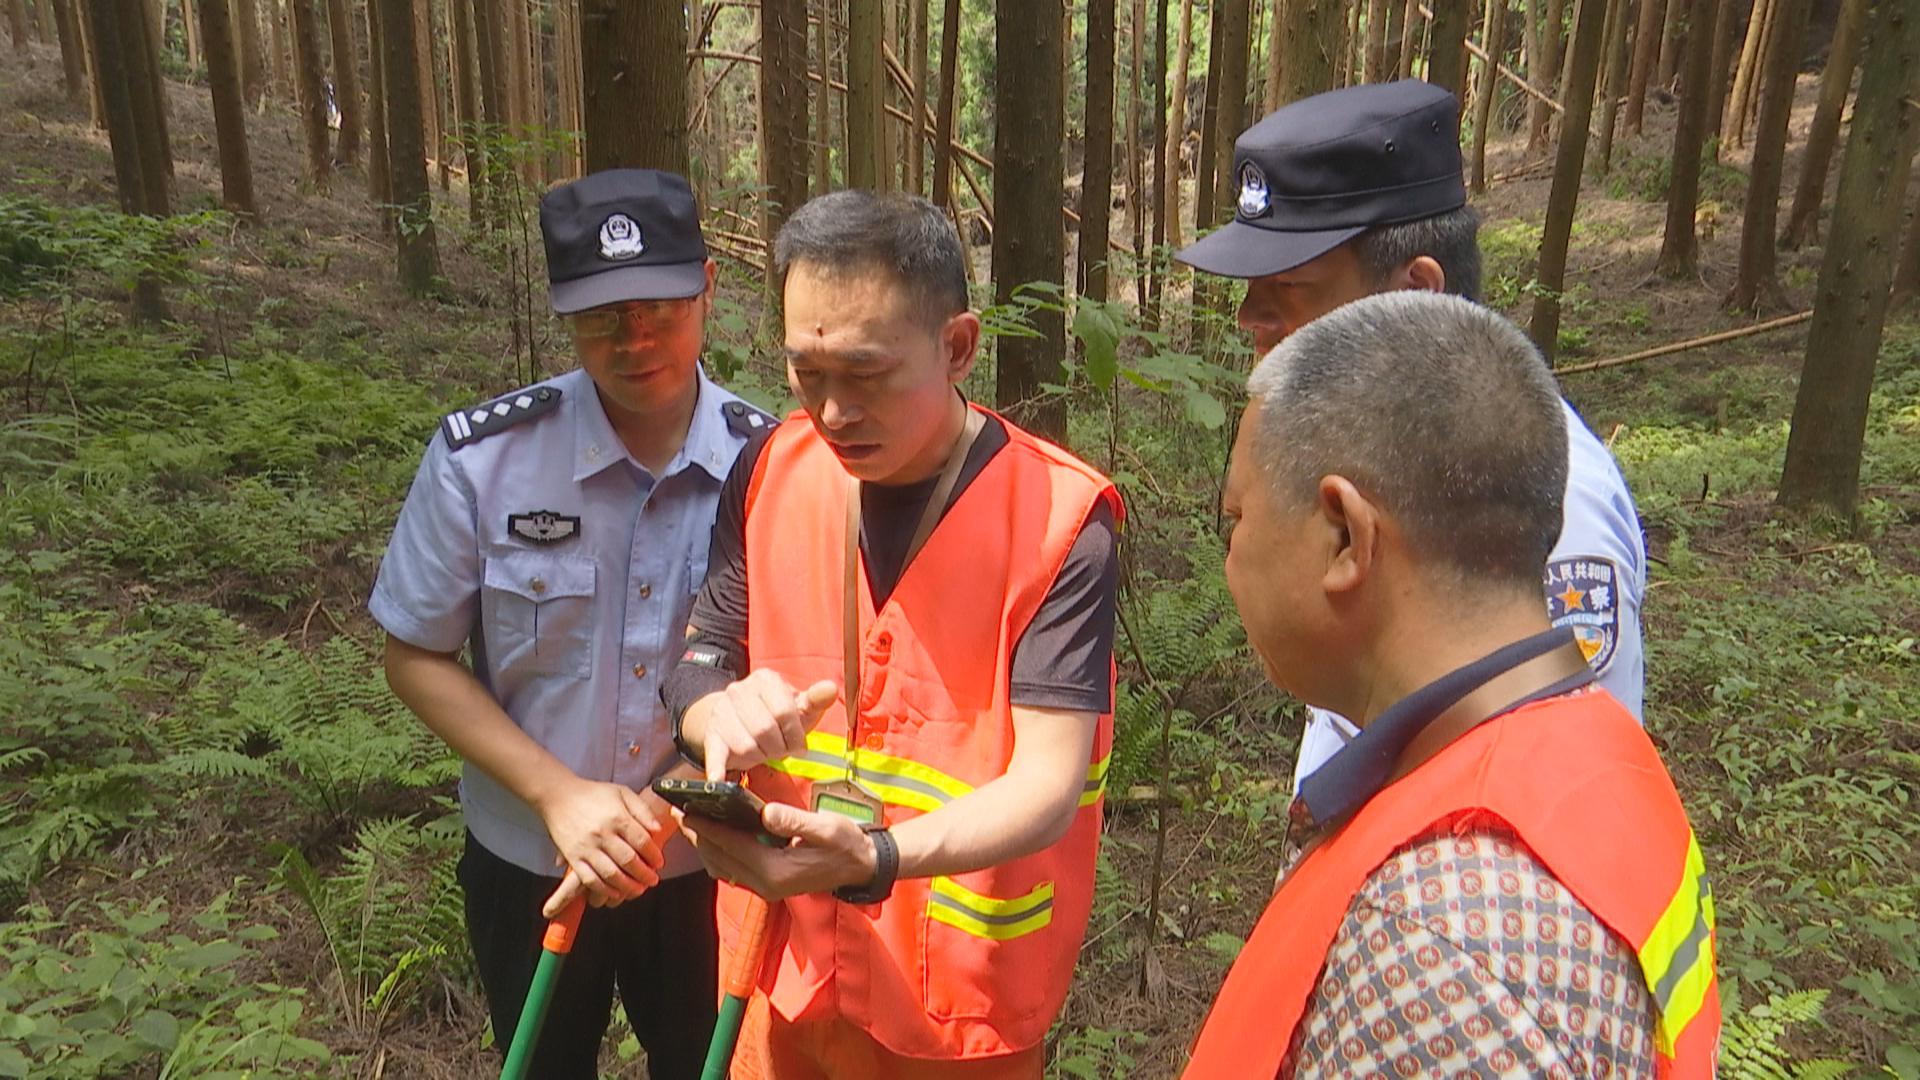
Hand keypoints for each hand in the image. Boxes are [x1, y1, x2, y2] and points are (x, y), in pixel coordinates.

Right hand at [536, 779, 667, 912]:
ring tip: (638, 890)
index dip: (654, 855)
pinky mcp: (573, 858)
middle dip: (644, 874)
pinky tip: (615, 892)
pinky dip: (604, 890)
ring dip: (628, 886)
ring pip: (611, 874)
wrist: (557, 797)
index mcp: (617, 817)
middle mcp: (602, 834)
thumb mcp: (622, 792)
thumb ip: (643, 810)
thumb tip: (658, 829)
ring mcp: (586, 847)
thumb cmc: (592, 794)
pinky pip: (589, 879)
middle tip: (652, 880)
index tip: (659, 863)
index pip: (642, 841)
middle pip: (628, 860)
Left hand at [677, 801, 877, 901]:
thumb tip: (766, 813)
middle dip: (698, 835)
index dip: (705, 827)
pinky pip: (733, 870)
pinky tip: (715, 836)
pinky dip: (719, 853)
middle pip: (719, 858)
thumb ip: (794, 821)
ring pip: (722, 866)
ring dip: (705, 845)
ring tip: (692, 821)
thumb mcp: (827, 828)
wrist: (861, 867)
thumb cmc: (846, 844)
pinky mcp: (768, 885)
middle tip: (679, 812)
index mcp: (775, 870)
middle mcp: (765, 884)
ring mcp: (765, 888)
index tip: (685, 810)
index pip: (730, 846)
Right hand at [691, 670, 838, 779]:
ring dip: (759, 756)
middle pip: (764, 729)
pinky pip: (714, 754)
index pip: (783, 711)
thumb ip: (816, 700)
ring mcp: (722, 713)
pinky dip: (716, 768)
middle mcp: (739, 690)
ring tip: (763, 752)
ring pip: (746, 745)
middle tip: (780, 750)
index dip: (795, 734)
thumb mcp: (799, 707)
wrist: (737, 718)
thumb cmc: (775, 715)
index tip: (799, 745)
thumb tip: (830, 689)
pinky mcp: (711, 736)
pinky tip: (717, 778)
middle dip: (778, 747)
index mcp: (765, 680)